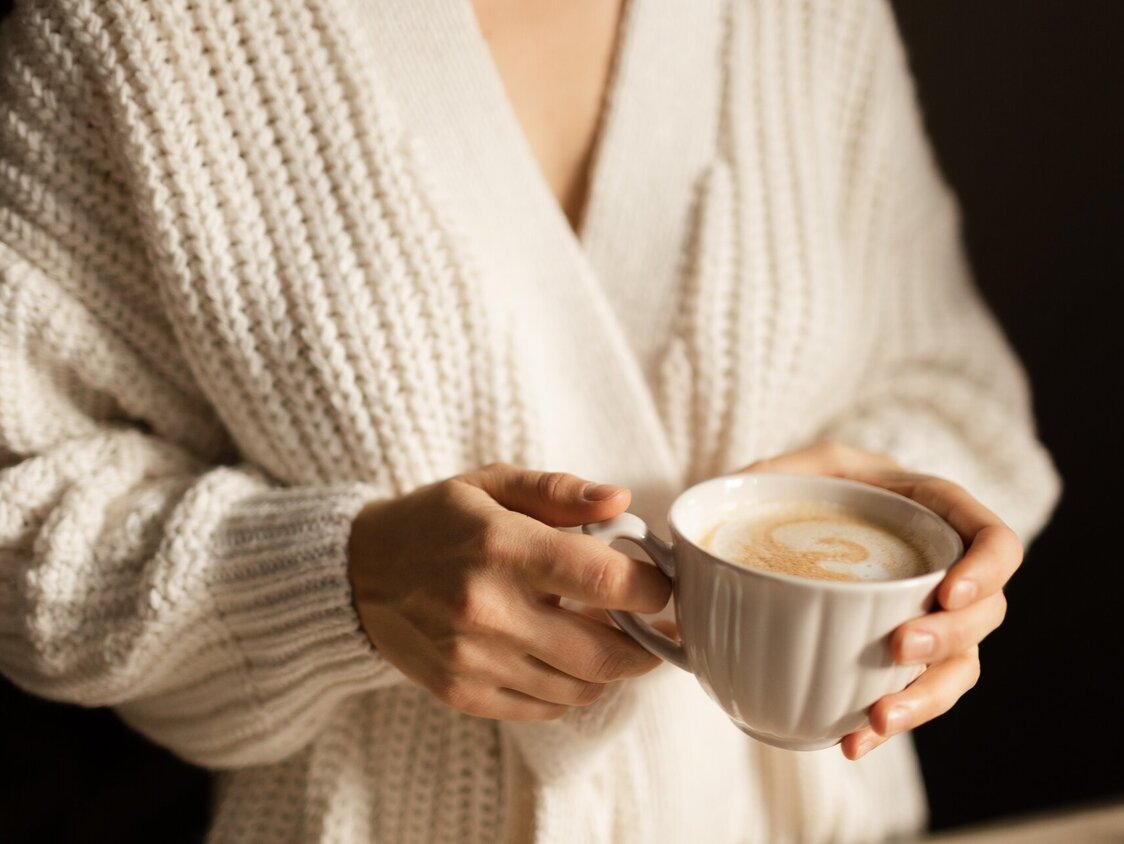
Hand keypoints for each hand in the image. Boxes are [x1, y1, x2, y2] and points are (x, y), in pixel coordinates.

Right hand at [346, 463, 670, 720]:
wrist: (359, 574)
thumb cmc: (436, 521)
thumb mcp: (491, 483)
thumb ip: (559, 490)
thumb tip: (622, 502)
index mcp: (502, 547)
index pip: (606, 582)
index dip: (652, 588)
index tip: (661, 584)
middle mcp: (489, 610)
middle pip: (606, 652)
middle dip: (648, 644)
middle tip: (658, 628)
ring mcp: (473, 660)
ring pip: (580, 687)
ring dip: (609, 667)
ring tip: (605, 636)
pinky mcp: (462, 693)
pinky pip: (544, 708)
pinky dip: (569, 689)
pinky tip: (563, 658)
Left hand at [743, 442, 1020, 759]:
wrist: (777, 532)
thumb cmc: (792, 492)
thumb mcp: (782, 472)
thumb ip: (763, 482)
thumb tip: (737, 504)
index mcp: (925, 512)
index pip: (991, 537)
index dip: (987, 567)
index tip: (949, 593)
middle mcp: (939, 569)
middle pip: (987, 610)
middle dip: (950, 636)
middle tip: (900, 647)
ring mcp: (924, 617)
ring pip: (960, 666)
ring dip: (925, 697)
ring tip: (877, 718)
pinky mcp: (899, 659)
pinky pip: (913, 694)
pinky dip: (889, 722)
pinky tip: (852, 743)